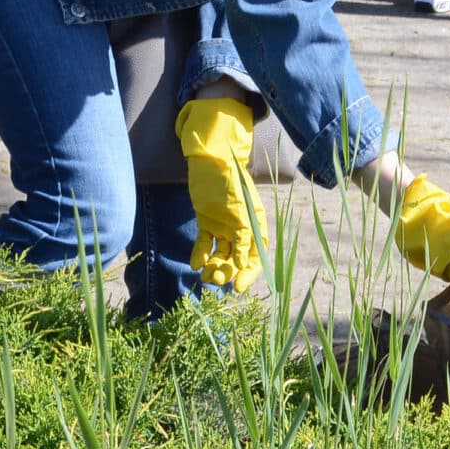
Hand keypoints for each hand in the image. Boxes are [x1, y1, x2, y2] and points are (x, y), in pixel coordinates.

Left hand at [179, 98, 265, 291]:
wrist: (212, 160)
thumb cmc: (230, 181)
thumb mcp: (240, 209)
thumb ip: (243, 235)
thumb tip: (243, 262)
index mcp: (255, 225)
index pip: (255, 257)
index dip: (248, 274)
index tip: (237, 288)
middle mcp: (241, 229)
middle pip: (236, 259)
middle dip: (226, 271)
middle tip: (213, 279)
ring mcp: (224, 226)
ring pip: (220, 254)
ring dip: (212, 266)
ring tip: (202, 275)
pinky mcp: (207, 222)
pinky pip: (204, 243)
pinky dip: (199, 254)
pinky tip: (194, 263)